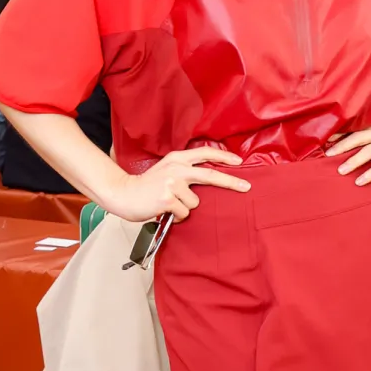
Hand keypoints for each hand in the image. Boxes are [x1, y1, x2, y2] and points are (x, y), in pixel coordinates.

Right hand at [99, 148, 249, 223]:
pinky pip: (184, 213)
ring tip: (169, 205)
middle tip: (246, 187)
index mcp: (177, 159)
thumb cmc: (147, 186)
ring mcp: (172, 183)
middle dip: (231, 182)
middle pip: (211, 175)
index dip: (223, 156)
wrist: (124, 194)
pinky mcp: (168, 199)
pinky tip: (164, 211)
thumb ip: (185, 171)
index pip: (205, 153)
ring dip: (185, 208)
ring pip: (195, 202)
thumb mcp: (167, 170)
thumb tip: (210, 179)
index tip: (239, 161)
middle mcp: (176, 168)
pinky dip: (176, 217)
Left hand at [325, 124, 370, 184]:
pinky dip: (369, 174)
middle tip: (328, 154)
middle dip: (342, 145)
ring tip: (341, 171)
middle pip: (359, 137)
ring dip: (354, 161)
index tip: (324, 140)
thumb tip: (334, 153)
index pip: (354, 128)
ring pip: (369, 150)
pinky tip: (359, 181)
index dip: (339, 134)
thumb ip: (360, 147)